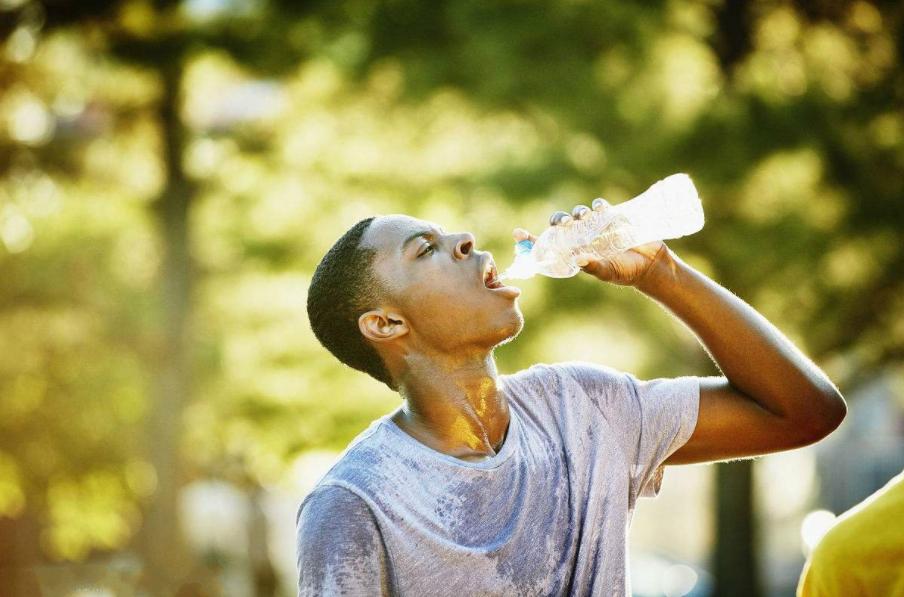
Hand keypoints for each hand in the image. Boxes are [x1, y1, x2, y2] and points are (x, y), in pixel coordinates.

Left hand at [512, 199, 668, 286]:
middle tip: (563, 224)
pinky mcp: (611, 218)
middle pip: (561, 225)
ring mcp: (596, 227)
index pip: (548, 244)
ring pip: (578, 214)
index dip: (532, 239)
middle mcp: (582, 238)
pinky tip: (599, 208)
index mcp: (575, 253)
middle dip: (557, 221)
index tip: (517, 233)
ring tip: (582, 217)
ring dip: (576, 213)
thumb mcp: (609, 272)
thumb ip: (594, 266)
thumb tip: (579, 259)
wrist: (652, 265)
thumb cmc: (626, 273)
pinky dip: (597, 205)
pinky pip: (599, 207)